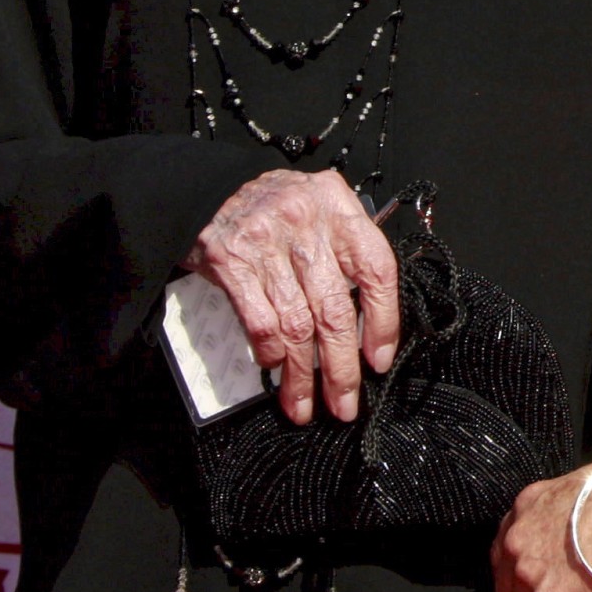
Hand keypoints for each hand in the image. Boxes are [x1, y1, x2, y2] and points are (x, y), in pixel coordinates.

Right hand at [183, 168, 399, 424]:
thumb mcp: (320, 205)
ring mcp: (267, 243)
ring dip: (301, 375)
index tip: (379, 360)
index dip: (383, 321)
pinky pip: (259, 320)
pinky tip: (274, 368)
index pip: (376, 269)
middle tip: (345, 403)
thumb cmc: (274, 203)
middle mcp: (306, 223)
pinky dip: (269, 351)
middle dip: (341, 367)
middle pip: (335, 309)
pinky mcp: (230, 263)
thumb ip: (347, 246)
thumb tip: (373, 315)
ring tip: (305, 404)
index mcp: (338, 208)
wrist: (208, 186)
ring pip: (296, 324)